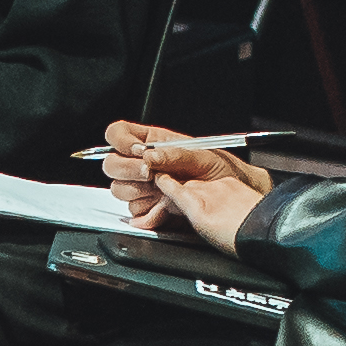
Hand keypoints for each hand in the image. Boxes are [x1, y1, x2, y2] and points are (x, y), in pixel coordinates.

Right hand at [101, 129, 270, 250]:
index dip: (121, 141)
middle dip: (128, 170)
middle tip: (150, 174)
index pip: (117, 134)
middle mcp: (143, 163)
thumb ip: (174, 154)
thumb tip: (149, 156)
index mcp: (152, 141)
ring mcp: (144, 187)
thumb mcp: (203, 154)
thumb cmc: (222, 171)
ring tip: (162, 190)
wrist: (234, 200)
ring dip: (138, 191)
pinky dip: (148, 211)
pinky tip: (164, 207)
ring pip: (119, 189)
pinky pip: (134, 212)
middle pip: (111, 164)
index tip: (137, 151)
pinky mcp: (149, 209)